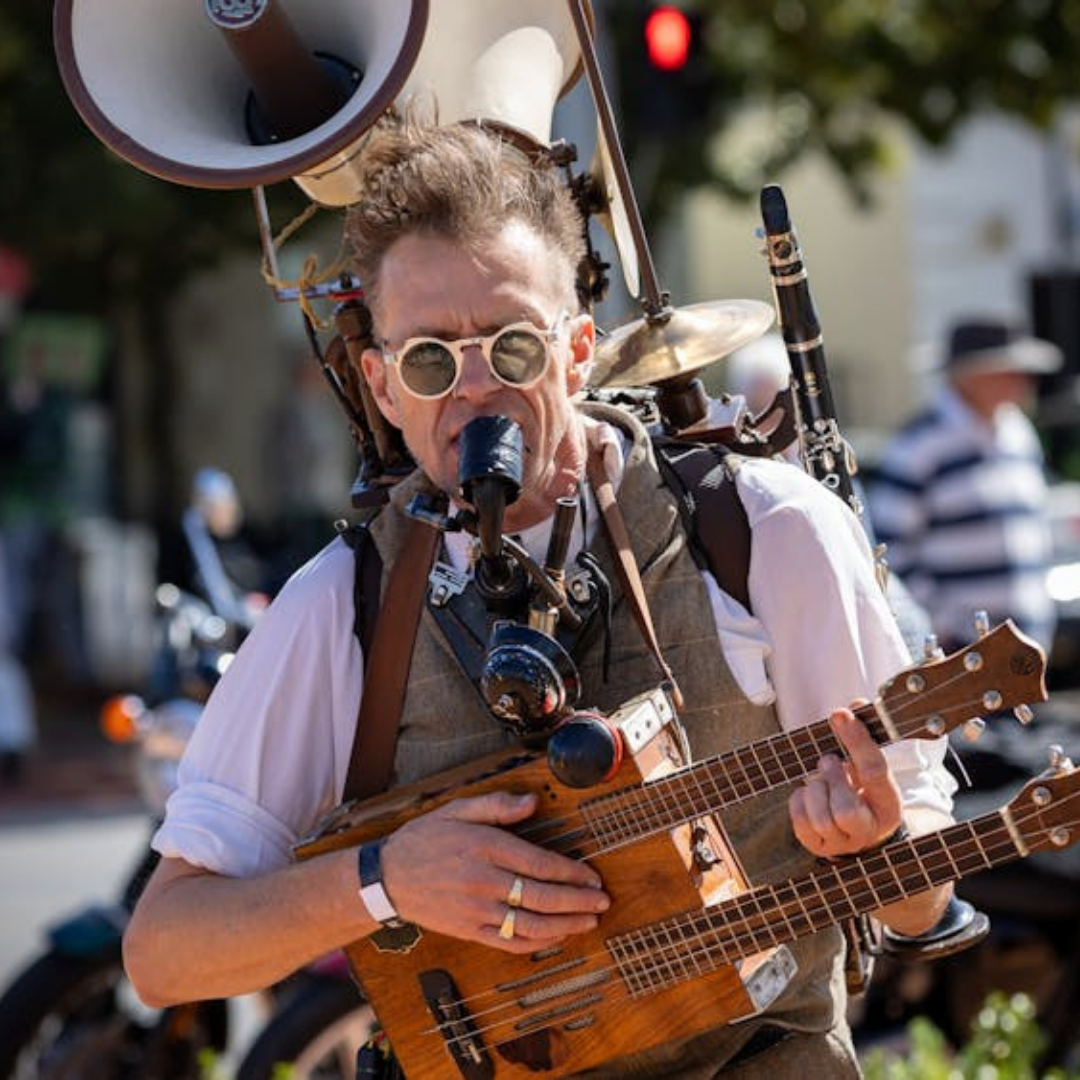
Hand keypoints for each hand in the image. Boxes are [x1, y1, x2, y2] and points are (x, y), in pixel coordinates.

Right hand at [378, 792, 609, 952]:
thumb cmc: (425, 839)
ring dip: (565, 925)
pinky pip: (509, 942)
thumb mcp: (458, 809)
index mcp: (485, 848)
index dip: (571, 873)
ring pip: (530, 924)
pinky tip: (556, 937)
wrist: (386, 877)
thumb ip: (498, 805)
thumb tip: (533, 802)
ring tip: (589, 921)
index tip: (592, 876)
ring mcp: (477, 910)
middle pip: (541, 897)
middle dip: (578, 901)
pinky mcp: (470, 931)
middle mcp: (484, 881)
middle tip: (602, 901)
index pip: (540, 864)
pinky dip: (537, 943)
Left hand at [789, 706, 902, 859]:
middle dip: (832, 779)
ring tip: (821, 779)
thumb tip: (855, 706)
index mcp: (889, 805)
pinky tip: (810, 795)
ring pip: (821, 818)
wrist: (860, 830)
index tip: (840, 714)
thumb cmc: (863, 790)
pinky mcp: (818, 848)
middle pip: (846, 809)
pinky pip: (800, 821)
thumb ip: (862, 737)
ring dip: (815, 790)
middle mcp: (869, 830)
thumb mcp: (869, 766)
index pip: (875, 771)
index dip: (856, 740)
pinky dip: (799, 801)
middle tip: (829, 761)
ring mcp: (843, 844)